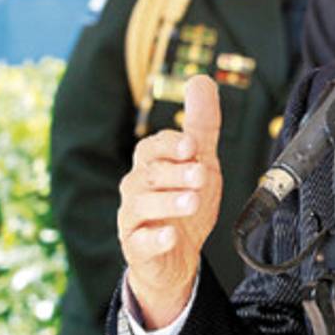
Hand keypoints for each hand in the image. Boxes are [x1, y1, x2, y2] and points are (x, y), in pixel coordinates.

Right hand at [118, 75, 222, 328]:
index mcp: (151, 163)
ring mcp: (133, 218)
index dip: (171, 145)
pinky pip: (139, 242)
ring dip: (167, 202)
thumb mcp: (200, 160)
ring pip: (141, 205)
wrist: (178, 255)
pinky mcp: (136, 247)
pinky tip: (171, 236)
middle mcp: (137, 187)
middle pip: (148, 174)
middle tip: (201, 174)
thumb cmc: (186, 201)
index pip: (153, 147)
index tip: (192, 145)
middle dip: (175, 172)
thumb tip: (200, 78)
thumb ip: (201, 124)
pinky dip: (155, 239)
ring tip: (192, 202)